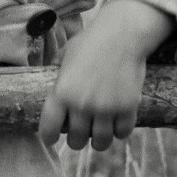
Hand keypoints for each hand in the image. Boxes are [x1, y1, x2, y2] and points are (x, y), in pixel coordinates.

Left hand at [37, 0, 171, 150]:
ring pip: (101, 142)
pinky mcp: (128, 107)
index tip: (52, 137)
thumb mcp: (67, 59)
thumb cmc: (91, 43)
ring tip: (99, 134)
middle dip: (77, 139)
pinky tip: (117, 124)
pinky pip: (122, 133)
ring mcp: (106, 108)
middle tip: (80, 134)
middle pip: (76, 141)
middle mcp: (82, 104)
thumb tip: (55, 97)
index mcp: (62, 92)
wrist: (122, 34)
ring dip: (99, 140)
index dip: (49, 136)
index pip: (49, 129)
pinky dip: (119, 131)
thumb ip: (61, 81)